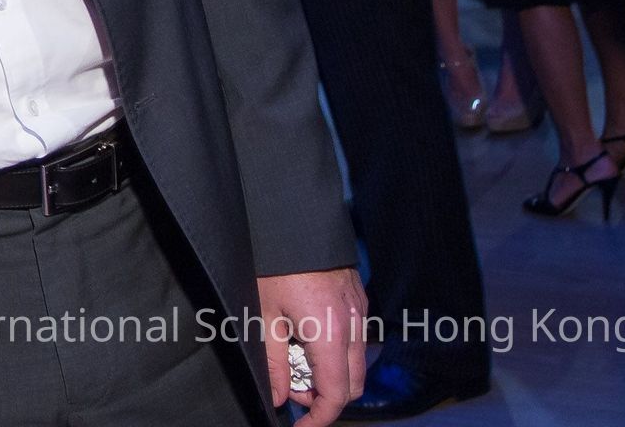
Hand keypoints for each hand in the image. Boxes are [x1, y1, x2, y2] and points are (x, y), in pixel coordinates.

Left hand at [256, 267, 367, 426]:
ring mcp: (360, 311)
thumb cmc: (274, 264)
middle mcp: (354, 327)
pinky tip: (307, 335)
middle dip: (324, 395)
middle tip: (290, 386)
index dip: (319, 417)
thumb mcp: (265, 316)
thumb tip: (279, 396)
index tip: (301, 425)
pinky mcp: (358, 298)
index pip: (337, 395)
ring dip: (330, 372)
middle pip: (352, 384)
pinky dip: (336, 350)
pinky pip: (355, 338)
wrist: (293, 218)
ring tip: (296, 357)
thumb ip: (275, 361)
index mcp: (331, 335)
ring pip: (356, 362)